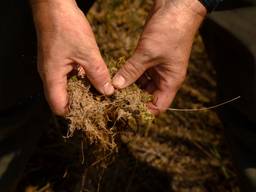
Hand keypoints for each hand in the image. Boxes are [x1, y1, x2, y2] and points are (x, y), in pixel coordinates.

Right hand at [31, 0, 113, 115]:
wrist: (55, 5)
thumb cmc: (66, 26)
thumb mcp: (88, 53)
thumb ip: (98, 75)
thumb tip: (108, 91)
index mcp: (52, 77)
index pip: (59, 107)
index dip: (74, 112)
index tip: (92, 112)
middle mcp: (50, 75)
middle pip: (63, 99)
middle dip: (81, 102)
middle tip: (100, 102)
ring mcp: (54, 67)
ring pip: (68, 87)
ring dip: (83, 90)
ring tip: (100, 91)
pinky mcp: (59, 60)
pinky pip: (69, 76)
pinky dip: (81, 78)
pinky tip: (94, 76)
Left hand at [113, 0, 205, 114]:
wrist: (176, 7)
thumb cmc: (170, 31)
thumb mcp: (148, 53)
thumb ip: (132, 70)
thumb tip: (116, 86)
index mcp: (170, 81)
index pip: (158, 106)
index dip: (144, 111)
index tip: (126, 110)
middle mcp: (164, 77)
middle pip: (148, 96)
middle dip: (132, 98)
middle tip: (114, 99)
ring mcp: (156, 67)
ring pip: (141, 84)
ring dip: (129, 86)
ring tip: (113, 89)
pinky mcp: (149, 58)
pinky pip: (138, 71)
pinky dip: (129, 74)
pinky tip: (117, 75)